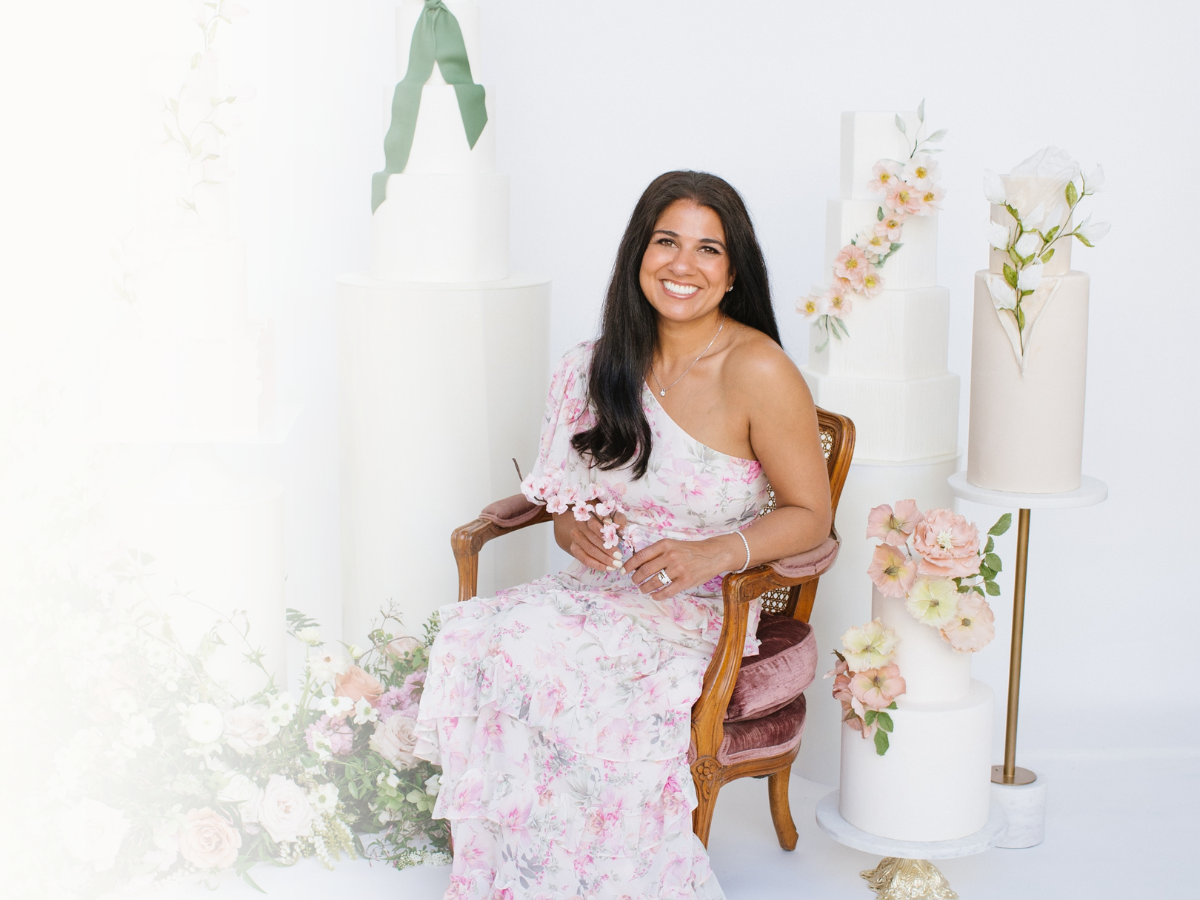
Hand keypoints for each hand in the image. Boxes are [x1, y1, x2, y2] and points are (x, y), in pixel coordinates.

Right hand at [555, 510, 627, 571]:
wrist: (593, 530)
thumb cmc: (608, 524)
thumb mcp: (616, 519)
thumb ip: (618, 520)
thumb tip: (617, 525)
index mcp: (590, 514)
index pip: (594, 524)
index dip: (605, 535)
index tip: (617, 544)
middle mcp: (579, 524)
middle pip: (592, 539)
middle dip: (607, 550)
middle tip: (619, 558)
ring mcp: (575, 536)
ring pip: (589, 550)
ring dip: (603, 559)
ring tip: (615, 565)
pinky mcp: (574, 548)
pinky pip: (584, 559)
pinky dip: (597, 565)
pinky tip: (607, 567)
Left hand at [622, 534, 741, 600]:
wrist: (713, 554)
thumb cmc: (690, 550)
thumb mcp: (672, 545)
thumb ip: (656, 553)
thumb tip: (637, 564)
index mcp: (665, 545)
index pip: (641, 556)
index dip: (629, 565)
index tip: (623, 571)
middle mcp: (670, 556)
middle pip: (645, 570)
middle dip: (636, 578)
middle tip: (634, 582)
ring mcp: (679, 569)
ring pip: (654, 582)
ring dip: (645, 588)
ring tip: (643, 589)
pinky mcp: (686, 581)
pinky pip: (667, 592)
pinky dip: (658, 595)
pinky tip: (654, 595)